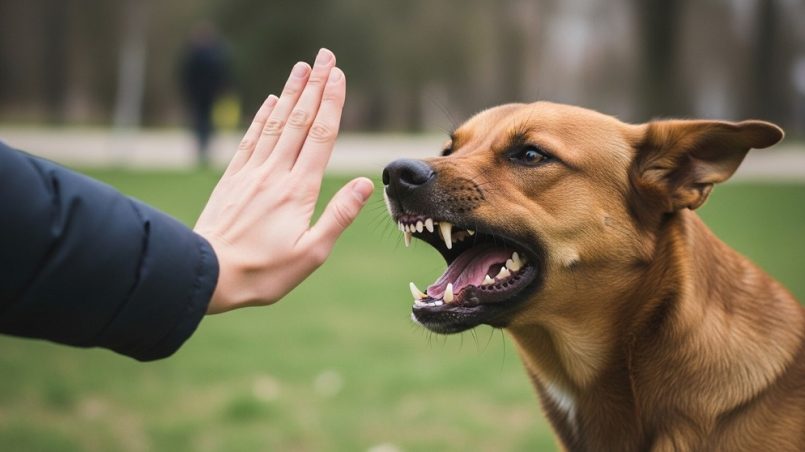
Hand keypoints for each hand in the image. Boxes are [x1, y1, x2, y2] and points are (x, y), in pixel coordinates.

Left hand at [194, 49, 373, 313]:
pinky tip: (270, 100)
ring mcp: (251, 173)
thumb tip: (364, 183)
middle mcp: (275, 174)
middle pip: (299, 121)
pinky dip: (262, 116)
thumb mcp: (311, 253)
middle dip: (314, 86)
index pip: (320, 137)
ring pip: (275, 124)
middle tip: (325, 57)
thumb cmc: (263, 272)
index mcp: (299, 190)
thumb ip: (339, 216)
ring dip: (291, 93)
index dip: (331, 103)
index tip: (339, 76)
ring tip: (301, 67)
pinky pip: (251, 139)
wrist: (207, 274)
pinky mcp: (233, 179)